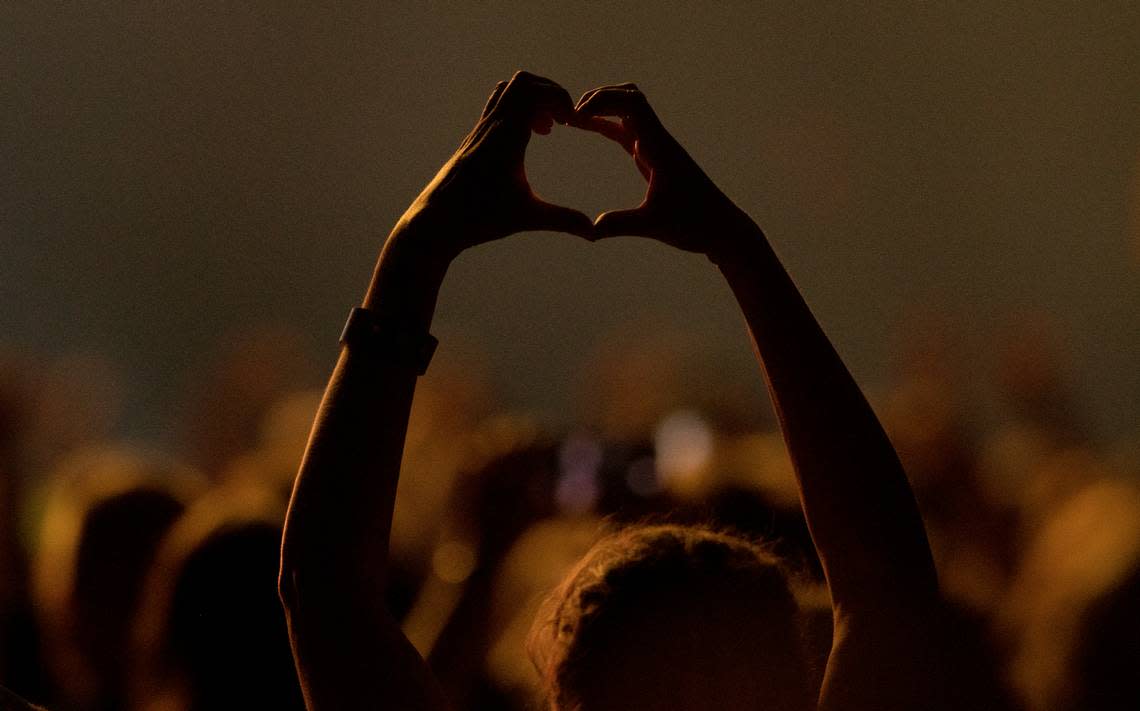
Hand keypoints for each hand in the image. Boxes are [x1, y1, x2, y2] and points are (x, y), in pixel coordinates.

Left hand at [392, 72, 594, 267]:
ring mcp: (480, 131)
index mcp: (506, 136)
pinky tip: (525, 140)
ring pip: (507, 91)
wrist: (435, 222)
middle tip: (562, 121)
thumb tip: (594, 232)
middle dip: (549, 93)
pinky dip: (517, 111)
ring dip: (531, 100)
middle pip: (522, 82)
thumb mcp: (526, 218)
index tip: (573, 122)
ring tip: (545, 129)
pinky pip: (497, 107)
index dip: (560, 98)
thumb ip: (563, 220)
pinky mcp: (473, 140)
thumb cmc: (478, 218)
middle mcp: (491, 126)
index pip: (534, 92)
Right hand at [574, 84, 754, 259]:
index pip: (632, 103)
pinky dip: (606, 124)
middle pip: (629, 96)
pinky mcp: (654, 158)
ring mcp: (657, 148)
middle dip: (599, 98)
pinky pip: (627, 131)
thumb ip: (621, 225)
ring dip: (602, 107)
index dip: (601, 101)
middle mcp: (659, 141)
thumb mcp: (654, 226)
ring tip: (573, 118)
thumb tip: (591, 230)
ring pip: (629, 110)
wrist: (722, 230)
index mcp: (660, 148)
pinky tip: (587, 127)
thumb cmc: (695, 226)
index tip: (576, 117)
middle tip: (569, 113)